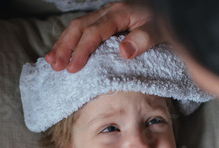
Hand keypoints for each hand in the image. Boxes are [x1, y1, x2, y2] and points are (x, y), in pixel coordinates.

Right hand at [45, 1, 162, 72]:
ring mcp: (104, 14)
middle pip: (79, 27)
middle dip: (65, 47)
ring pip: (76, 26)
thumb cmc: (163, 20)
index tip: (73, 68)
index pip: (94, 32)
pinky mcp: (104, 19)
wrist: (167, 7)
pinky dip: (68, 39)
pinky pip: (82, 27)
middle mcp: (108, 11)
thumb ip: (143, 39)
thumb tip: (124, 52)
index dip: (82, 50)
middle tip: (56, 66)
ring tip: (51, 61)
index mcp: (119, 13)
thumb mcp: (159, 29)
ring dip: (62, 43)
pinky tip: (60, 50)